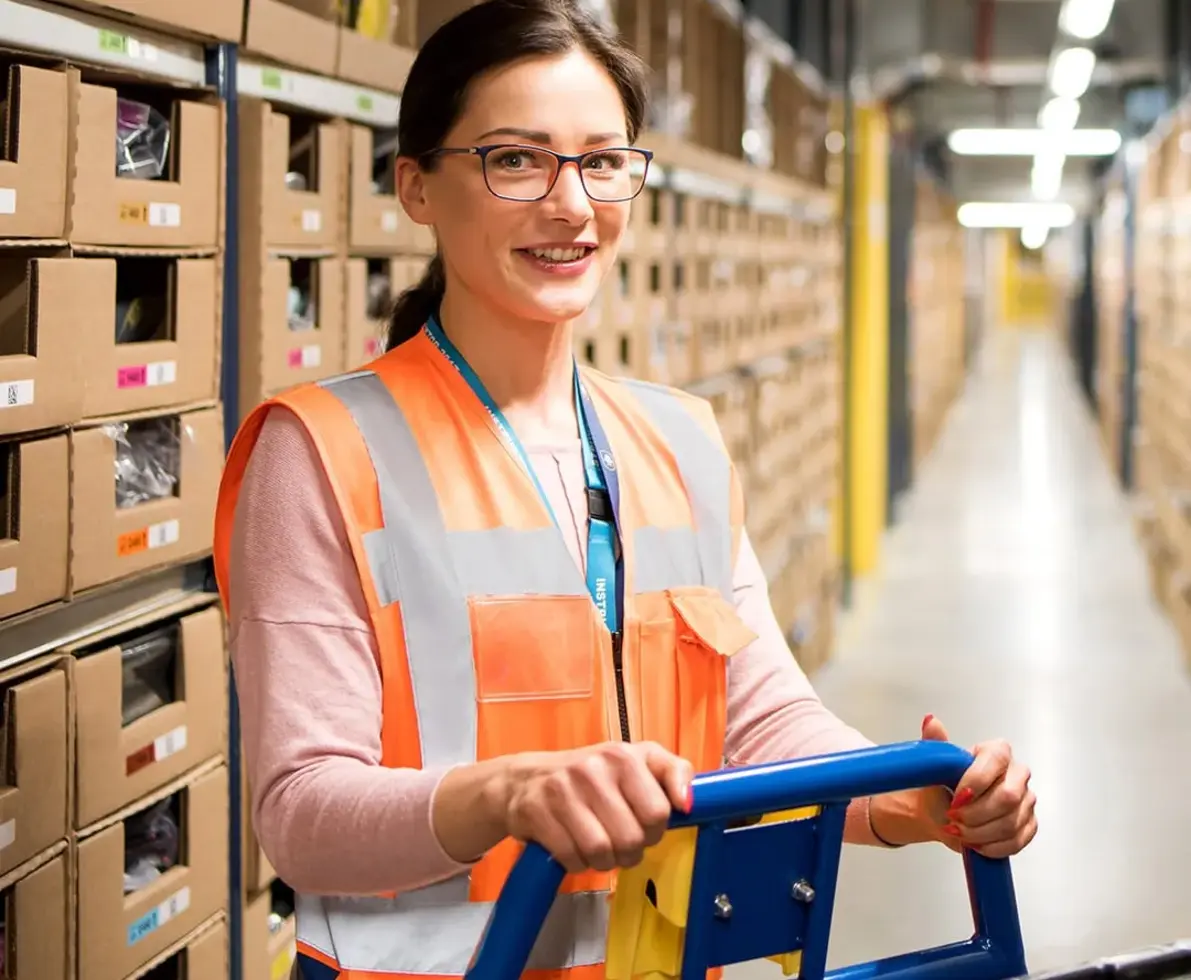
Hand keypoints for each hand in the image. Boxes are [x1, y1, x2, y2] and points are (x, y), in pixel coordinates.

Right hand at [500, 741, 692, 873]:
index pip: (658, 812)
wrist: (525, 779)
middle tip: (620, 842)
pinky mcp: (535, 811)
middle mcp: (592, 768)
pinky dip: (577, 863)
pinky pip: (571, 858)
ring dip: (604, 862)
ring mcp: (561, 789)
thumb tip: (689, 803)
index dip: (655, 830)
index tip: (644, 826)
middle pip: (631, 838)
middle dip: (630, 851)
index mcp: (623, 755)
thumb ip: (673, 773)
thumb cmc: (592, 776)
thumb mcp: (637, 762)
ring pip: (601, 852)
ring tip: (599, 849)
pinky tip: (575, 849)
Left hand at [919, 715, 1037, 857]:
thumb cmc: (942, 787)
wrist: (943, 813)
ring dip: (980, 833)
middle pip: (1008, 797)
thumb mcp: (935, 767)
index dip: (975, 784)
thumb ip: (935, 743)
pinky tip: (976, 844)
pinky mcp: (1029, 824)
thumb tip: (931, 721)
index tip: (955, 799)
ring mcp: (1026, 800)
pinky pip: (1018, 840)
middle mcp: (1017, 773)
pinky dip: (993, 846)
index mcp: (997, 752)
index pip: (995, 762)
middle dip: (976, 814)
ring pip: (1011, 823)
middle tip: (954, 819)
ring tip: (960, 832)